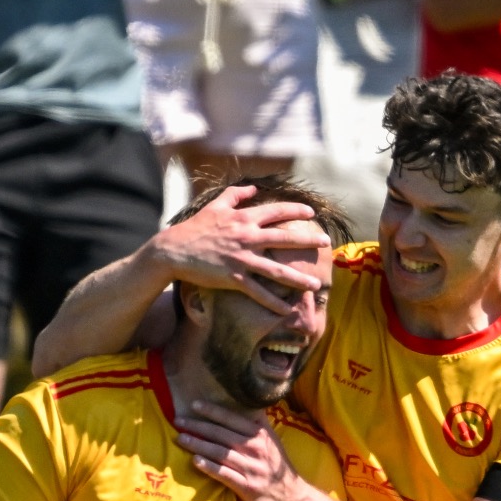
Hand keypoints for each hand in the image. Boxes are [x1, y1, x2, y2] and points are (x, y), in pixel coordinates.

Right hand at [155, 186, 328, 315]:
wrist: (174, 250)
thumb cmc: (195, 228)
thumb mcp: (215, 206)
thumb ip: (236, 196)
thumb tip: (254, 189)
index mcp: (243, 218)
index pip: (275, 212)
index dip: (295, 211)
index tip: (311, 214)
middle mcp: (246, 237)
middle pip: (283, 239)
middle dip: (307, 241)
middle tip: (326, 244)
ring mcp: (241, 259)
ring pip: (276, 271)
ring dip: (298, 279)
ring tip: (315, 285)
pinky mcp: (233, 278)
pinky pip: (258, 293)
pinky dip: (273, 302)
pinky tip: (287, 310)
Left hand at [177, 402, 307, 500]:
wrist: (292, 497)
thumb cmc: (278, 467)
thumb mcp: (272, 441)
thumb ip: (258, 424)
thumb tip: (247, 403)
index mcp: (260, 435)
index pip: (233, 419)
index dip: (213, 411)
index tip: (195, 404)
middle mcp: (255, 449)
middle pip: (222, 434)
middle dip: (198, 426)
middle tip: (179, 421)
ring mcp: (250, 468)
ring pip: (220, 453)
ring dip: (198, 445)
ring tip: (181, 439)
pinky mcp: (246, 486)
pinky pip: (224, 474)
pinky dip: (209, 467)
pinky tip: (195, 461)